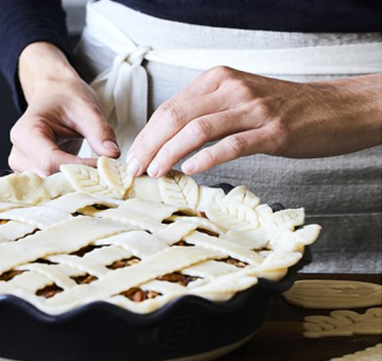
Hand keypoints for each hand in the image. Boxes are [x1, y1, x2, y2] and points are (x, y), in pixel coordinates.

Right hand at [9, 42, 119, 175]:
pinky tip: (85, 177)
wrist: (54, 93)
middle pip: (48, 178)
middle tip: (106, 173)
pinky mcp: (30, 174)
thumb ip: (100, 131)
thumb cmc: (66, 97)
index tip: (105, 165)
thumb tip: (112, 155)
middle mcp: (19, 153)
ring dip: (75, 183)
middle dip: (78, 178)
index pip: (51, 162)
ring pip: (50, 186)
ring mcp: (22, 167)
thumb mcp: (87, 108)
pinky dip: (70, 184)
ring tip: (96, 174)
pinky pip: (50, 186)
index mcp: (26, 133)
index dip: (79, 168)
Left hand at [125, 66, 381, 177]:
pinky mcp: (272, 131)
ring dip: (170, 154)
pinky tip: (190, 170)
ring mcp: (253, 109)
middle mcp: (232, 88)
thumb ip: (204, 112)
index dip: (147, 135)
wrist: (334, 108)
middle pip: (176, 117)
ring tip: (155, 174)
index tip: (133, 158)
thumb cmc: (281, 109)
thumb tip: (165, 140)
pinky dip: (207, 158)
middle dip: (150, 146)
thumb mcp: (237, 99)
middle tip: (135, 170)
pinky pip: (232, 144)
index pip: (169, 108)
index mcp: (218, 79)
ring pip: (197, 129)